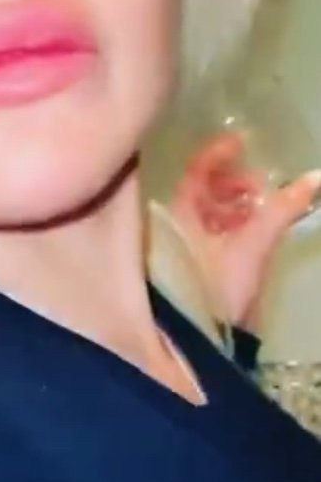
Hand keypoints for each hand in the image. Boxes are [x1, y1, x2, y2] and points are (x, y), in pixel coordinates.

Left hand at [168, 131, 320, 331]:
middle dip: (232, 180)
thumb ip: (282, 211)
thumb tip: (315, 178)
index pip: (196, 169)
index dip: (218, 152)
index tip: (243, 140)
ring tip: (259, 206)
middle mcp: (175, 221)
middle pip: (202, 187)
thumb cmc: (218, 288)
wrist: (198, 342)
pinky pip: (210, 229)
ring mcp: (181, 242)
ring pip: (206, 209)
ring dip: (233, 202)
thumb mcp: (254, 247)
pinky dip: (230, 222)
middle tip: (259, 184)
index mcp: (180, 212)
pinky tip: (251, 229)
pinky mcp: (192, 262)